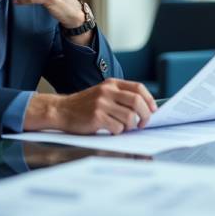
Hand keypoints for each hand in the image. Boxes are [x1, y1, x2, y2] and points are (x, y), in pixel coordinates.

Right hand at [24, 79, 158, 134]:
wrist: (61, 110)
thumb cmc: (85, 105)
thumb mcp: (103, 93)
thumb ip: (120, 96)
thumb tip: (145, 108)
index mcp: (112, 84)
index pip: (139, 88)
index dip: (149, 100)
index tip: (153, 110)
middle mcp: (107, 91)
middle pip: (137, 102)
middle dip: (145, 116)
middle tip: (142, 124)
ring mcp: (101, 103)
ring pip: (129, 117)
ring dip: (130, 126)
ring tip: (123, 128)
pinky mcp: (96, 117)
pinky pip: (117, 127)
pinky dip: (118, 132)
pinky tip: (111, 130)